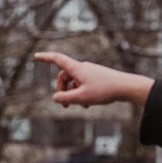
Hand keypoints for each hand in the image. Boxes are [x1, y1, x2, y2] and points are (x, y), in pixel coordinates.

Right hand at [34, 52, 154, 108]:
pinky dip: (81, 93)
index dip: (45, 58)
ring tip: (78, 106)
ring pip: (74, 82)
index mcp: (77, 69)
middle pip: (64, 76)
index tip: (35, 56)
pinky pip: (83, 84)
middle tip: (64, 105)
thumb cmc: (104, 91)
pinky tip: (88, 105)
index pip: (57, 59)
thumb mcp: (81, 97)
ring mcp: (90, 72)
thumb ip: (65, 98)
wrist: (126, 87)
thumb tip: (55, 97)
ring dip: (72, 94)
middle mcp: (82, 67)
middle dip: (61, 90)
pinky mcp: (96, 77)